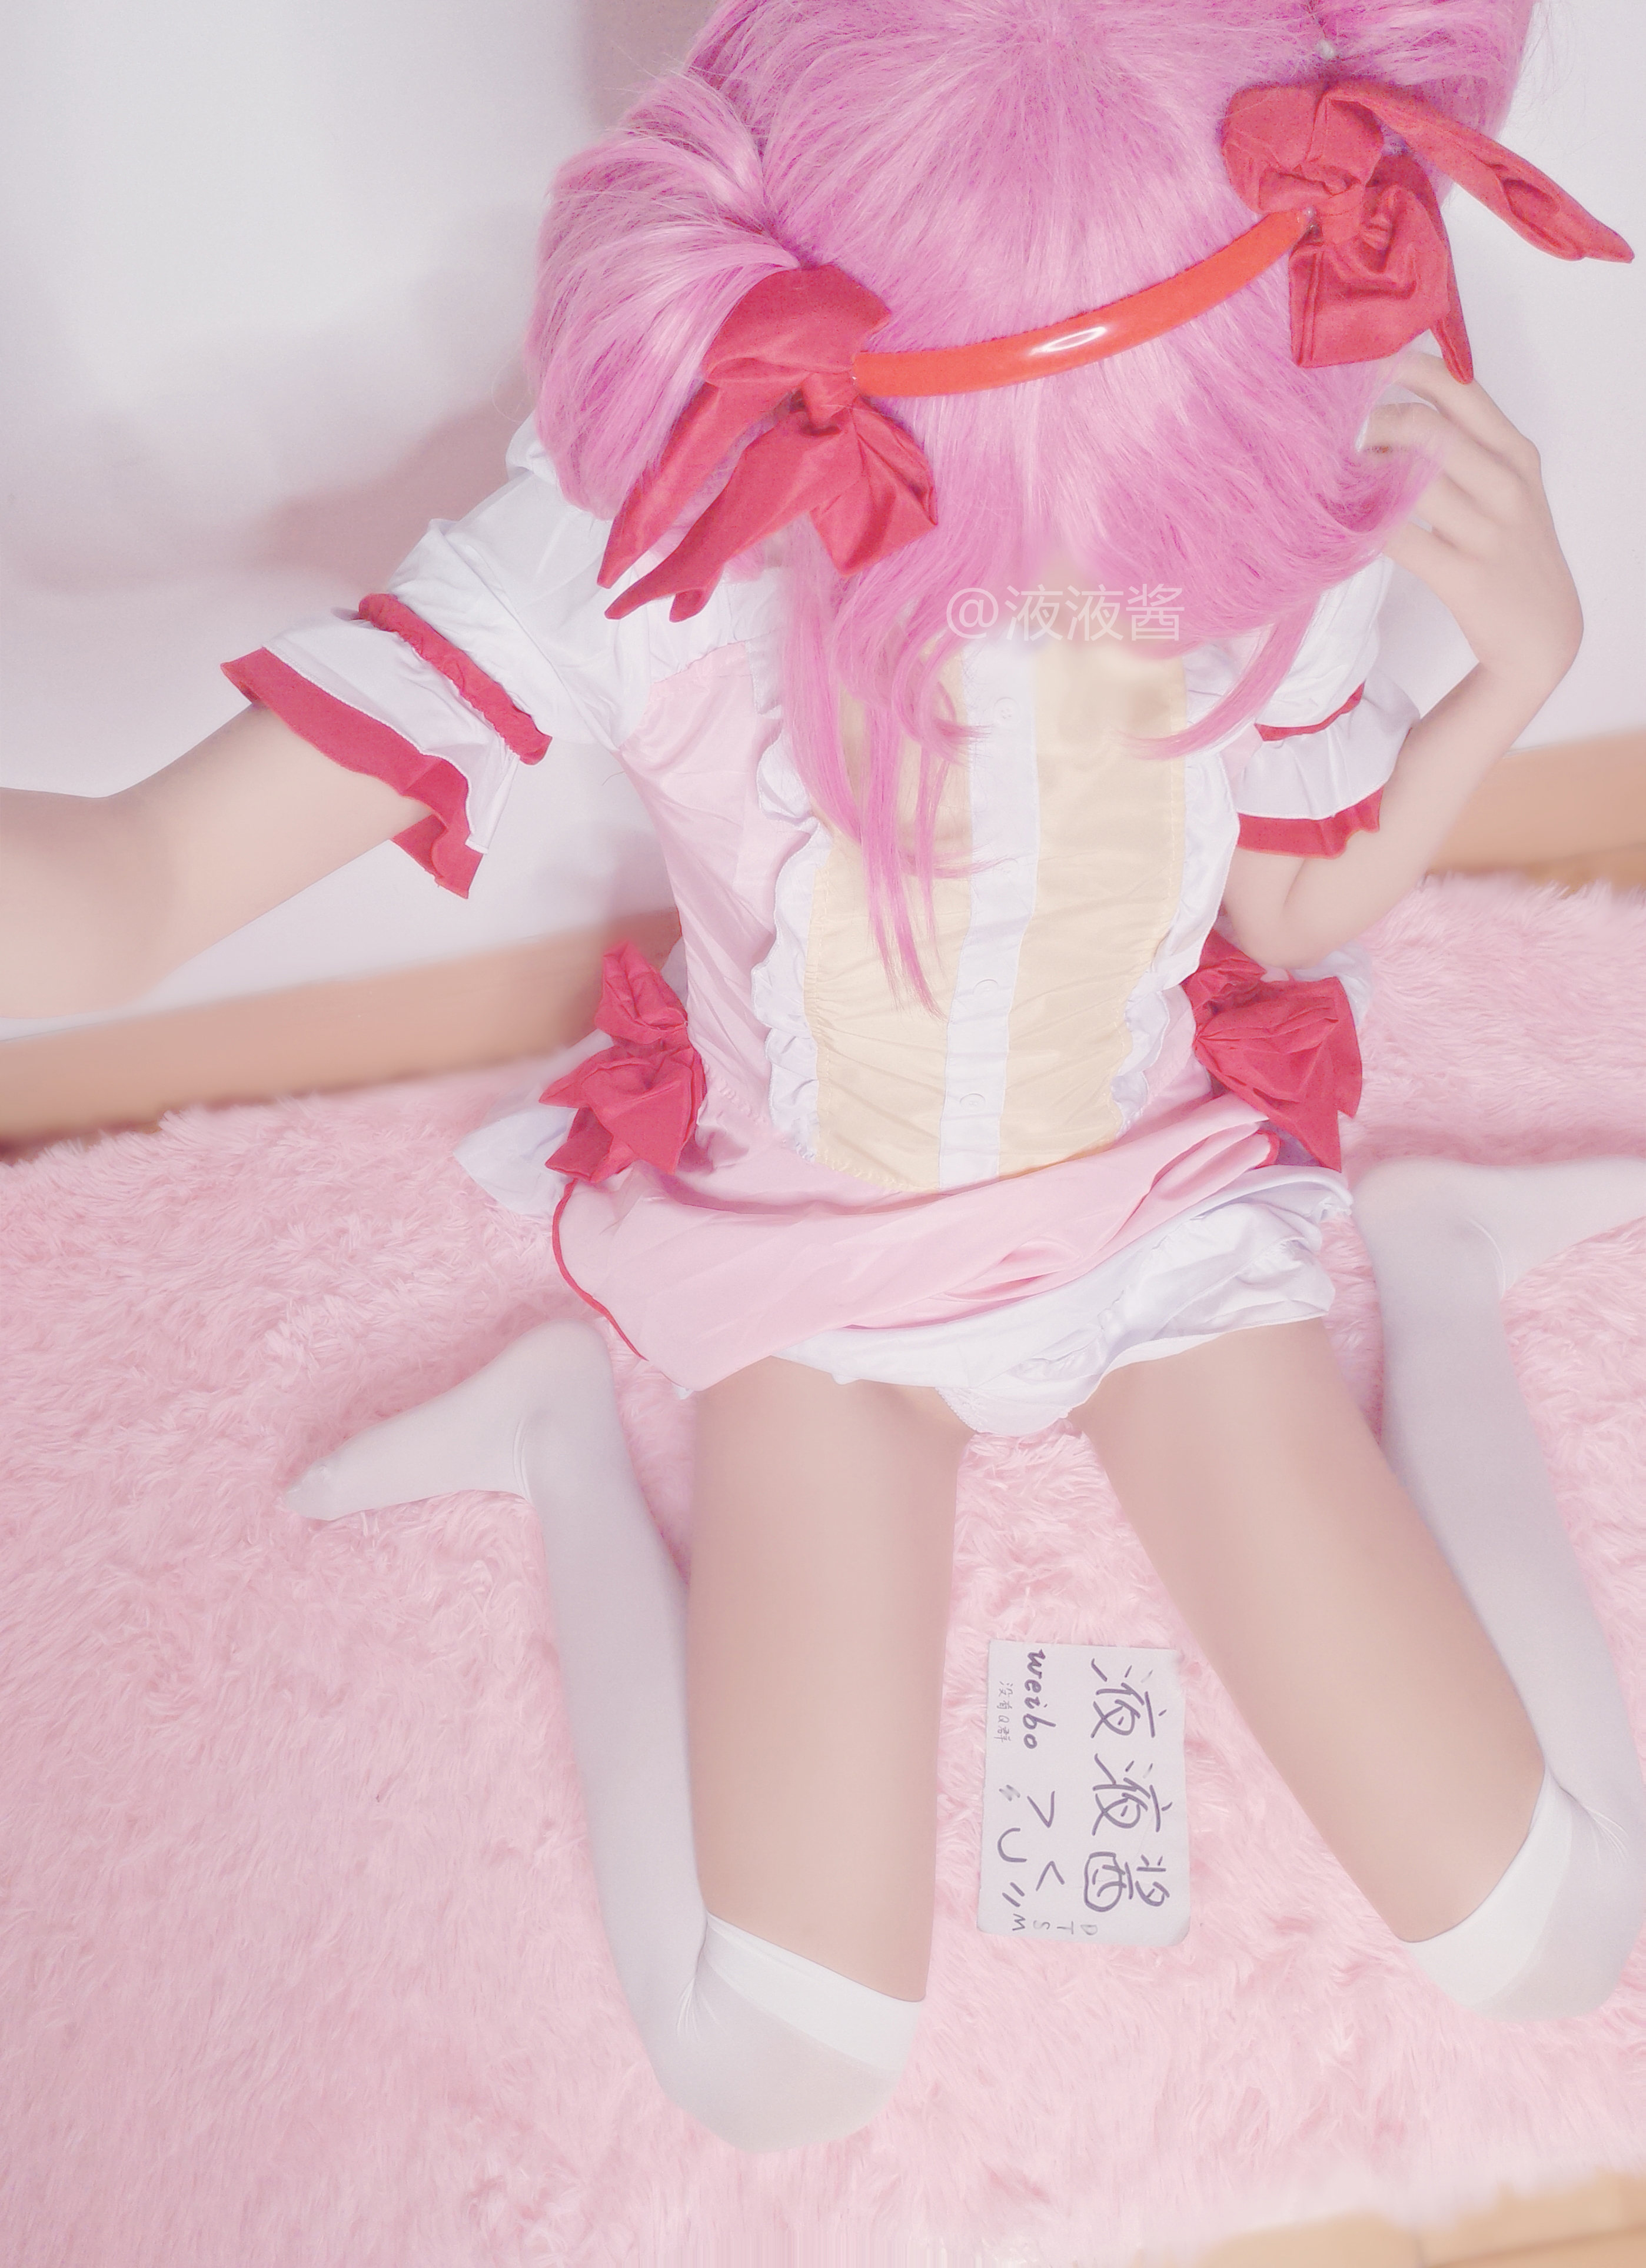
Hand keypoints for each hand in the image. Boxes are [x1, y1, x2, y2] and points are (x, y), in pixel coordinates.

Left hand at [1362, 352, 1582, 699]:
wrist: (1543, 631)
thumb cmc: (1511, 550)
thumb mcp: (1508, 486)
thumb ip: (1467, 446)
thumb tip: (1397, 409)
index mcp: (1516, 452)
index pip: (1459, 388)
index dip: (1404, 369)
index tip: (1362, 367)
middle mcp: (1507, 483)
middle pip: (1427, 429)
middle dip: (1372, 424)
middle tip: (1338, 434)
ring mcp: (1488, 531)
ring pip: (1412, 480)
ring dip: (1363, 473)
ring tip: (1334, 474)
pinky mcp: (1465, 577)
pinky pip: (1401, 540)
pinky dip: (1366, 527)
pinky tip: (1344, 523)